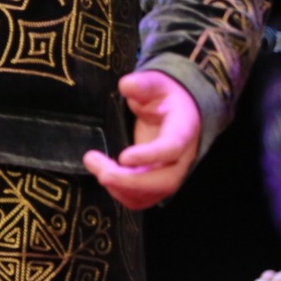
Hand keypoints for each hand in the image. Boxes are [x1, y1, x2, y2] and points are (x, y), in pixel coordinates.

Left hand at [81, 70, 200, 210]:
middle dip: (131, 183)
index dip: (149, 156)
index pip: (171, 149)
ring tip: (96, 168)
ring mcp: (171, 173)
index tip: (124, 157)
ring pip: (153, 194)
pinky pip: (145, 197)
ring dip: (122, 189)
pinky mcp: (158, 180)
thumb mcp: (156, 83)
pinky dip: (123, 194)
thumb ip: (143, 84)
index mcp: (183, 130)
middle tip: (102, 173)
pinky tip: (104, 176)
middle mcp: (182, 158)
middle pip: (164, 181)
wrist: (178, 111)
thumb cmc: (165, 97)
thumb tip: (126, 85)